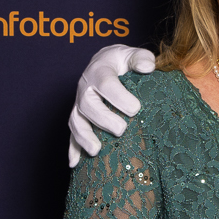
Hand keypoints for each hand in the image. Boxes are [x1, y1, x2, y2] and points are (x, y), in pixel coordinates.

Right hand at [67, 44, 155, 164]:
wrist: (104, 64)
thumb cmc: (122, 63)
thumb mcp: (132, 55)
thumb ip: (141, 58)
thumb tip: (148, 67)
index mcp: (99, 71)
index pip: (106, 83)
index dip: (119, 96)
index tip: (136, 108)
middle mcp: (85, 88)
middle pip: (87, 104)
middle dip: (103, 119)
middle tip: (121, 130)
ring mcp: (79, 104)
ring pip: (76, 121)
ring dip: (84, 137)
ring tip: (96, 151)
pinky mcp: (78, 118)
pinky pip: (71, 134)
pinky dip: (72, 149)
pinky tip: (75, 164)